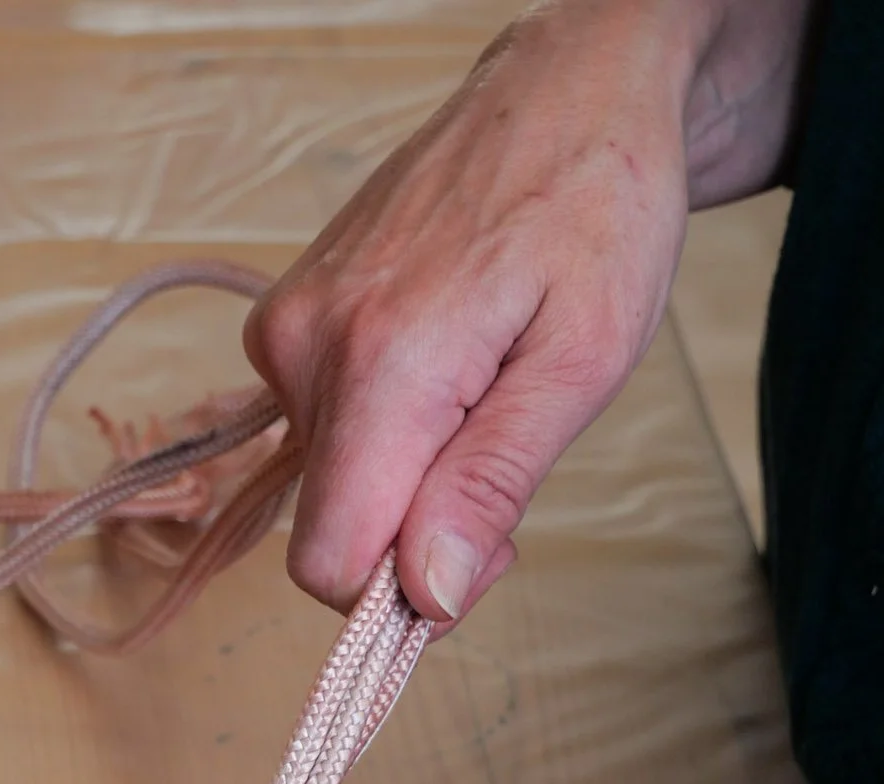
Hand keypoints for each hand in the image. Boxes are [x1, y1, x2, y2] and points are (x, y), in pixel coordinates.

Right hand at [243, 0, 817, 620]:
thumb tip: (427, 594)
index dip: (406, 592)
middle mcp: (307, 349)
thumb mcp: (582, 363)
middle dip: (414, 538)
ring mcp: (287, 331)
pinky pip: (324, 434)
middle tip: (504, 460)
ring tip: (483, 394)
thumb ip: (493, 484)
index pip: (329, 564)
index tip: (486, 548)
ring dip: (406, 481)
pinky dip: (386, 435)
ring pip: (330, 487)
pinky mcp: (287, 320)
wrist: (565, 89)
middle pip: (331, 534)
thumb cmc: (596, 210)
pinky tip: (446, 370)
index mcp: (380, 366)